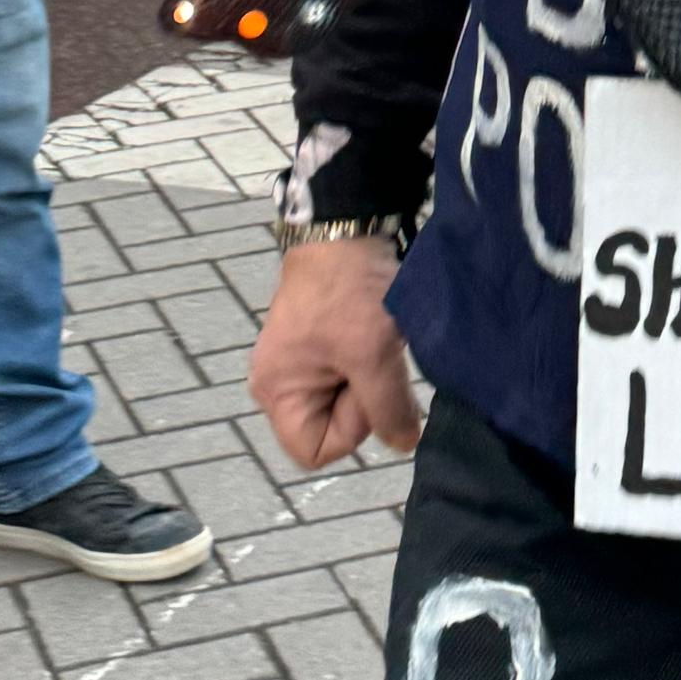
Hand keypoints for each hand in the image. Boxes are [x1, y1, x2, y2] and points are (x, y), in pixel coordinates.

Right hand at [250, 239, 420, 465]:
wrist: (346, 227)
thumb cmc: (349, 292)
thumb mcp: (372, 354)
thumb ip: (388, 408)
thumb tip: (403, 444)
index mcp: (276, 392)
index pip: (314, 451)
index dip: (350, 430)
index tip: (363, 387)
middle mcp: (280, 383)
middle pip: (330, 427)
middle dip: (362, 402)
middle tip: (373, 358)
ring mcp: (300, 363)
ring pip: (346, 400)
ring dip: (370, 378)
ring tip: (377, 342)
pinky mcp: (320, 344)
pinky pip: (350, 375)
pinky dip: (369, 361)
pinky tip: (376, 334)